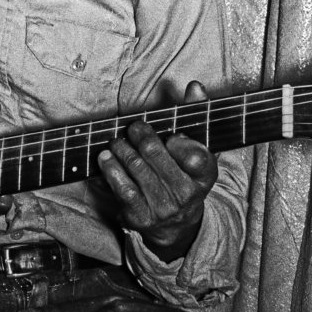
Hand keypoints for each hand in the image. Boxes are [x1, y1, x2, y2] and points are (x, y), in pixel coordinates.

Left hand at [95, 81, 217, 260]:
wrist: (176, 224)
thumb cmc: (185, 175)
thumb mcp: (197, 150)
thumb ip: (196, 116)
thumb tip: (194, 87)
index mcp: (205, 176)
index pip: (196, 155)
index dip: (179, 143)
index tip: (171, 136)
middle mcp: (186, 195)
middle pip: (157, 156)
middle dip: (141, 137)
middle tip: (133, 128)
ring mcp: (163, 208)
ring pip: (136, 168)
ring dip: (121, 149)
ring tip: (116, 141)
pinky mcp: (140, 216)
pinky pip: (122, 188)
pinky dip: (110, 169)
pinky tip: (106, 157)